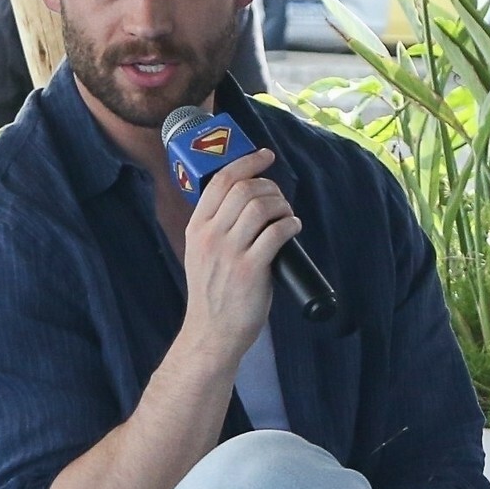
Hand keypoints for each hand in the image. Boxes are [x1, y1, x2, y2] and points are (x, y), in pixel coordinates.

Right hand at [180, 145, 296, 362]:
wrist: (212, 332)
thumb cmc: (213, 293)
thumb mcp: (201, 253)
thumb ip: (216, 226)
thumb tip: (246, 198)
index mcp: (197, 228)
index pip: (220, 181)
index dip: (246, 163)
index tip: (265, 156)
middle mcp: (210, 236)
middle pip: (244, 189)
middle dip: (269, 186)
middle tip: (280, 199)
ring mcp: (230, 252)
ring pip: (261, 207)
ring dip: (282, 205)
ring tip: (287, 215)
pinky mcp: (250, 269)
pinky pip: (276, 232)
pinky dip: (290, 224)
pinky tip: (293, 228)